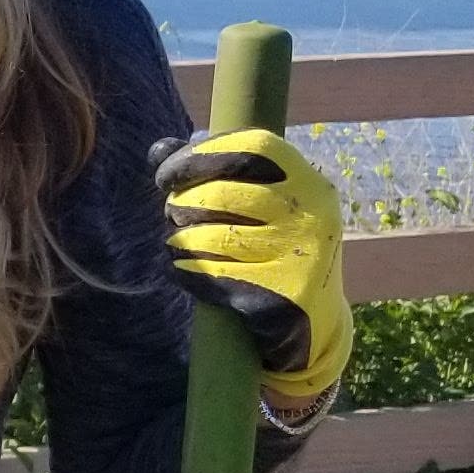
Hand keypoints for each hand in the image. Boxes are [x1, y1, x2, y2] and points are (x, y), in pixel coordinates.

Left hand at [154, 126, 350, 409]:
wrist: (315, 325)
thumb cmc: (276, 251)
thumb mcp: (261, 207)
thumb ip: (213, 173)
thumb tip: (159, 149)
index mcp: (309, 183)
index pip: (252, 147)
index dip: (201, 155)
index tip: (166, 175)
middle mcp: (312, 215)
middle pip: (221, 193)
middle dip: (181, 203)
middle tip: (171, 215)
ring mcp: (301, 257)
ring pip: (210, 236)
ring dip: (179, 240)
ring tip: (177, 244)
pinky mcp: (282, 298)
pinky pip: (211, 276)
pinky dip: (186, 273)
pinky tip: (182, 271)